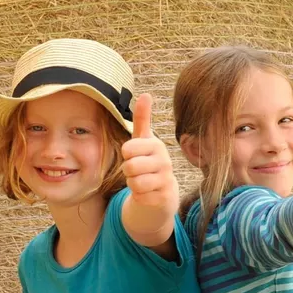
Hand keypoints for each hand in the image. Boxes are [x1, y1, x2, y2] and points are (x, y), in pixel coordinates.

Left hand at [121, 94, 176, 209]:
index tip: (135, 155)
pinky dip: (139, 197)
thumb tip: (146, 94)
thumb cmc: (149, 162)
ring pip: (134, 183)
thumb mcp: (144, 141)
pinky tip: (148, 193)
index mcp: (157, 145)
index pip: (127, 149)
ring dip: (133, 184)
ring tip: (142, 181)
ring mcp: (166, 180)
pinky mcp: (165, 198)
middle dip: (128, 171)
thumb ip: (143, 119)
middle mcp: (165, 161)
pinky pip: (140, 197)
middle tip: (137, 171)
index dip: (126, 155)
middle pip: (129, 167)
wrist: (163, 192)